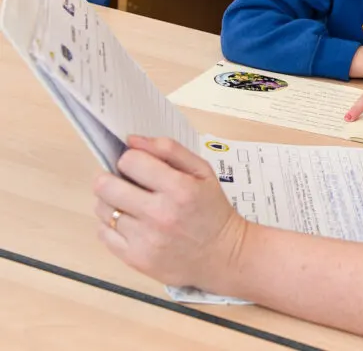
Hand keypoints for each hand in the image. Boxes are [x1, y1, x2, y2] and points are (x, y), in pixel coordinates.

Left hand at [92, 136, 246, 291]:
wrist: (222, 255)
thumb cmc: (212, 210)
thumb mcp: (203, 171)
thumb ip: (169, 150)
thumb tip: (132, 140)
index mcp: (179, 188)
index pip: (130, 161)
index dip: (132, 159)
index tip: (139, 166)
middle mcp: (160, 214)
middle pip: (105, 186)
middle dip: (112, 179)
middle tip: (124, 183)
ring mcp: (146, 239)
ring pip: (102, 209)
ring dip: (112, 203)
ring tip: (131, 205)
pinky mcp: (136, 259)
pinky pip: (103, 234)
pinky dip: (112, 226)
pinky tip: (130, 223)